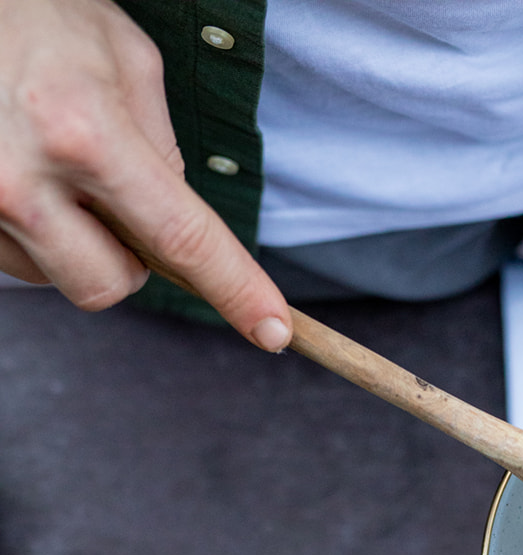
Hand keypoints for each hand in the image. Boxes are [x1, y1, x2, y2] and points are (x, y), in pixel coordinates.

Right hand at [0, 0, 290, 347]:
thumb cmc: (40, 15)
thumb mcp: (124, 58)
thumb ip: (161, 146)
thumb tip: (176, 220)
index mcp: (82, 133)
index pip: (180, 238)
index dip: (234, 289)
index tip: (272, 329)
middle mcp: (23, 180)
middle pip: (111, 285)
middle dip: (128, 258)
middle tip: (115, 196)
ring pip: (62, 279)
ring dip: (76, 242)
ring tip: (56, 167)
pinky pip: (21, 260)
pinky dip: (36, 232)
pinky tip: (24, 173)